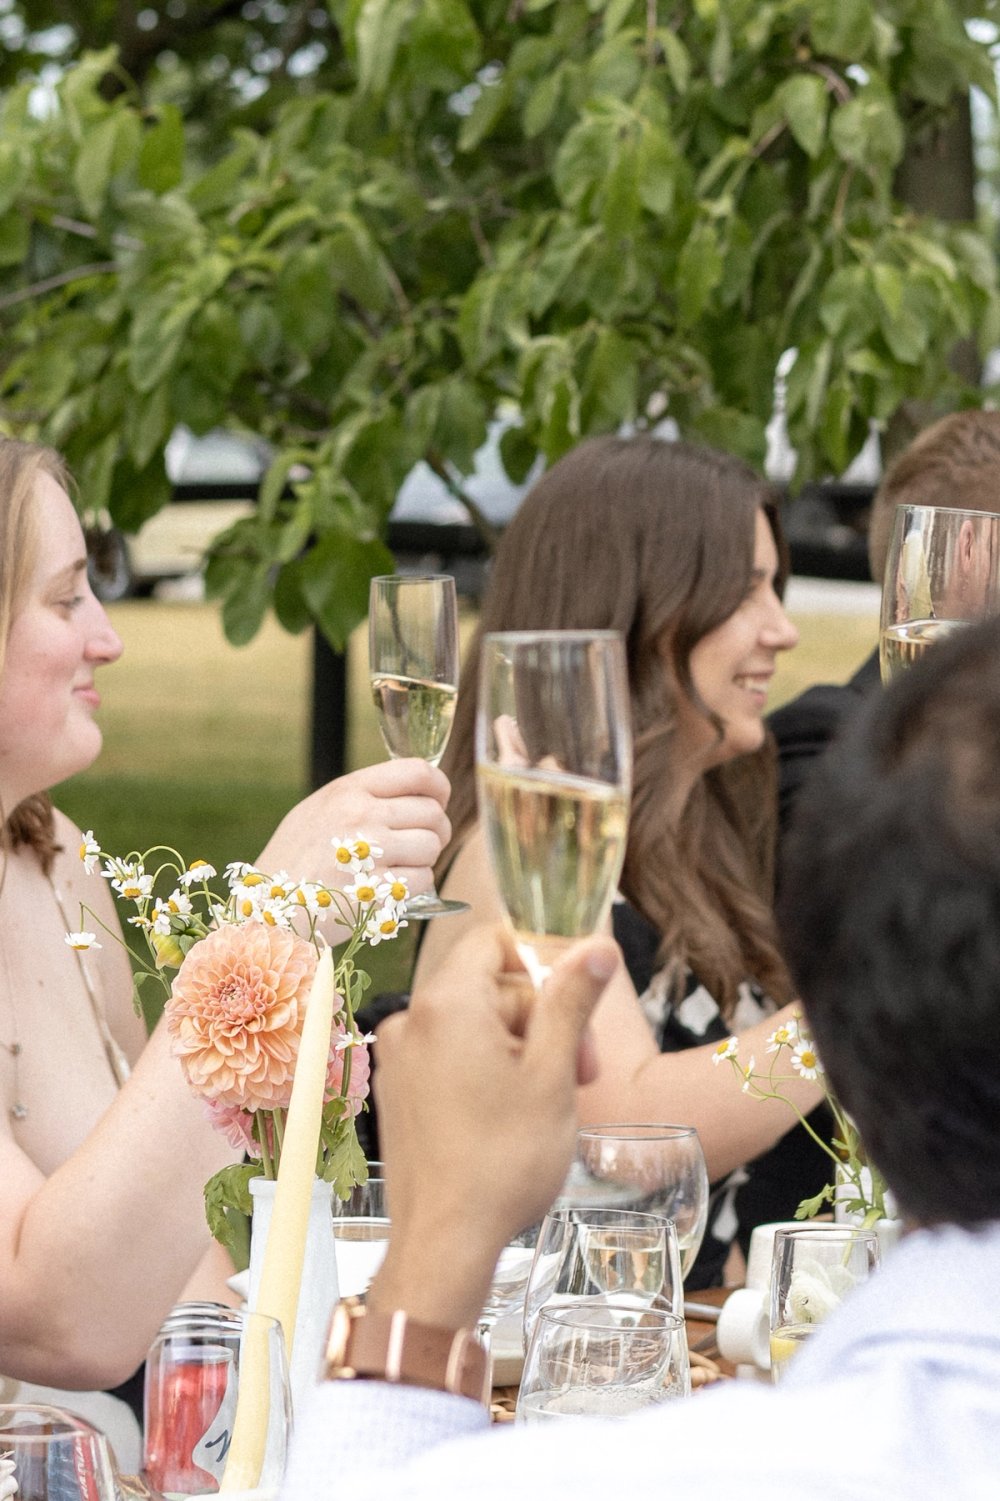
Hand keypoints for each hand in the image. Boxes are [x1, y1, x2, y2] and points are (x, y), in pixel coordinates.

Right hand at [256, 759, 450, 895]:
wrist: (266, 908)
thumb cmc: (293, 859)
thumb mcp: (319, 809)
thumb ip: (363, 796)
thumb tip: (416, 793)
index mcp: (349, 790)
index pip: (418, 772)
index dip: (439, 787)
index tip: (438, 801)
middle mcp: (361, 815)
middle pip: (432, 813)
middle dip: (436, 830)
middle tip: (422, 843)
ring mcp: (368, 853)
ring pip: (431, 847)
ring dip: (425, 860)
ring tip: (400, 867)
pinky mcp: (375, 891)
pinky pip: (423, 880)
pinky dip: (415, 886)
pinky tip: (393, 887)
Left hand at [367, 927, 619, 1329]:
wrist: (445, 1244)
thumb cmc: (503, 1161)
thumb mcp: (553, 1074)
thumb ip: (571, 1001)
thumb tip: (597, 947)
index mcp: (446, 1003)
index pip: (494, 942)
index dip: (542, 966)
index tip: (574, 1009)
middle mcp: (411, 1020)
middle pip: (488, 985)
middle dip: (540, 1017)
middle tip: (580, 1071)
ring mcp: (397, 1058)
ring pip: (471, 1023)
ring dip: (518, 1047)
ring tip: (551, 1100)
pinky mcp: (397, 1091)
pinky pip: (447, 1055)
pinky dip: (484, 1070)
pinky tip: (512, 1114)